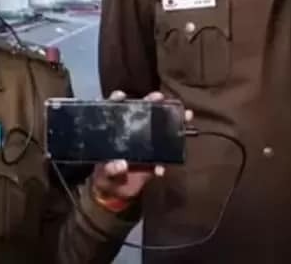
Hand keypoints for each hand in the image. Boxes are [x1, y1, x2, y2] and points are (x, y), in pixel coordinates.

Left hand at [90, 90, 192, 205]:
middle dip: (150, 101)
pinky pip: (166, 154)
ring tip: (185, 114)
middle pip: (139, 112)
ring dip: (172, 120)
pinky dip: (169, 159)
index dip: (115, 100)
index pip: (112, 110)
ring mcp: (143, 143)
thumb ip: (110, 170)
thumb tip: (121, 164)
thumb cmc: (106, 179)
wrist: (117, 195)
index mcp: (112, 131)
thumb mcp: (105, 175)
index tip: (120, 96)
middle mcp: (128, 132)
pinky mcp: (155, 158)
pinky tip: (162, 168)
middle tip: (158, 97)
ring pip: (158, 127)